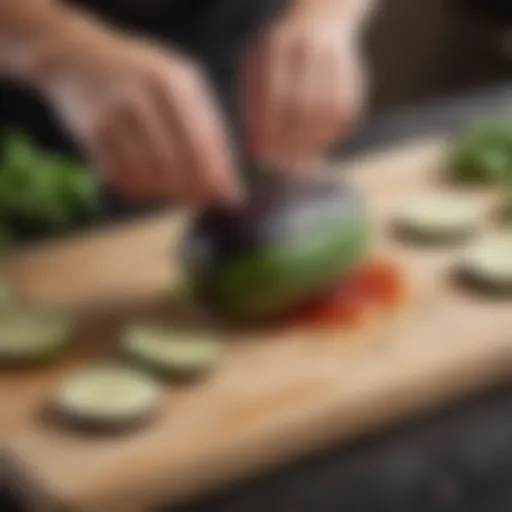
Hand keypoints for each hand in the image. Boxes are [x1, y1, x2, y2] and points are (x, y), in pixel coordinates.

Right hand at [36, 18, 238, 204]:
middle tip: (204, 199)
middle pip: (178, 164)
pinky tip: (151, 184)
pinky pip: (123, 179)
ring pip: (151, 177)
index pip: (203, 142)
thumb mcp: (181, 83)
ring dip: (170, 193)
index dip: (218, 176)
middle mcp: (143, 98)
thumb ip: (207, 125)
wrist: (76, 55)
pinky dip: (142, 190)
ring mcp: (114, 116)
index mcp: (173, 82)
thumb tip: (227, 179)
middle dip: (196, 189)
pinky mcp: (92, 135)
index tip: (230, 197)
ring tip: (178, 190)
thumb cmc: (142, 75)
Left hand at [242, 5, 366, 171]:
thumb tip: (256, 151)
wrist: (320, 23)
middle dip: (291, 143)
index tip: (262, 157)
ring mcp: (336, 61)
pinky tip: (319, 149)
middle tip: (283, 169)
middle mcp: (309, 49)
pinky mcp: (357, 77)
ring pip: (328, 112)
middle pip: (303, 106)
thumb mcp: (257, 69)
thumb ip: (253, 105)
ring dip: (314, 144)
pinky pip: (347, 114)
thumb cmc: (277, 59)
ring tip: (301, 164)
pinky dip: (333, 137)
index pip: (273, 97)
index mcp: (277, 45)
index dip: (269, 132)